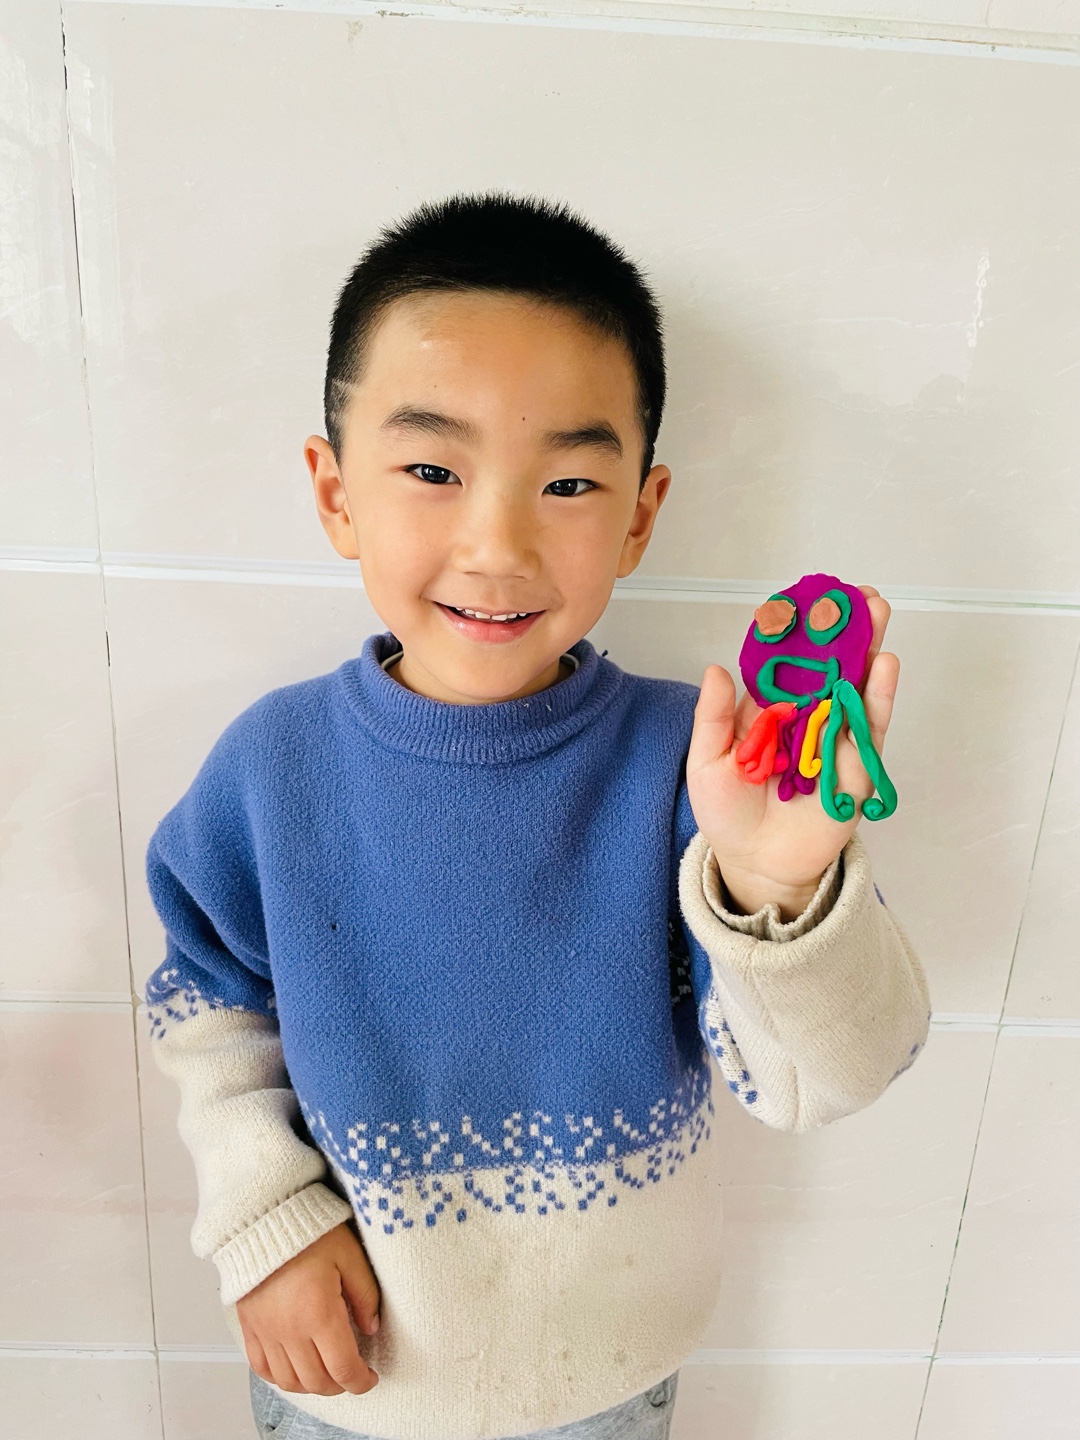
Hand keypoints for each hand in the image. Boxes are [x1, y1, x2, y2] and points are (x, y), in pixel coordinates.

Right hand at [237, 1221, 380, 1395]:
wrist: (263, 1219)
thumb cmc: (307, 1231)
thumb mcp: (349, 1254)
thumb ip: (365, 1294)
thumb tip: (372, 1327)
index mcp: (319, 1313)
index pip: (343, 1368)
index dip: (361, 1381)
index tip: (370, 1377)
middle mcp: (290, 1330)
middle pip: (318, 1381)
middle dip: (341, 1385)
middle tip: (353, 1373)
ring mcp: (267, 1332)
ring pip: (290, 1382)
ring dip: (312, 1385)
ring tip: (327, 1373)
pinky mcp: (250, 1327)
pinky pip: (262, 1368)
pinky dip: (280, 1378)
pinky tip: (295, 1369)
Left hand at [685, 586, 898, 919]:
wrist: (757, 861)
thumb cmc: (728, 812)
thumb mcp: (708, 763)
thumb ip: (713, 718)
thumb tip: (717, 668)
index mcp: (769, 709)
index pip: (786, 660)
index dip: (797, 628)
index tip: (807, 596)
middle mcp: (806, 715)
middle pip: (829, 664)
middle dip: (844, 628)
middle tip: (856, 593)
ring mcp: (835, 736)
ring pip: (856, 684)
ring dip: (868, 647)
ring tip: (877, 611)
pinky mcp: (857, 764)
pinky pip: (872, 726)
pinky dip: (880, 695)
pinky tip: (884, 665)